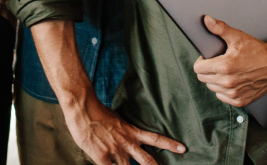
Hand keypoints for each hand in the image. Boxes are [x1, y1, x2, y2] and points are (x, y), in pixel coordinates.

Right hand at [63, 94, 185, 164]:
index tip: (182, 149)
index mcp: (131, 132)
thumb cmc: (97, 111)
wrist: (84, 108)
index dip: (169, 144)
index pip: (155, 138)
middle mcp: (127, 143)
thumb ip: (123, 129)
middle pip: (147, 161)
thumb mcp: (116, 119)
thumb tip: (126, 133)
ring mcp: (115, 152)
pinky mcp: (102, 158)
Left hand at [192, 15, 266, 106]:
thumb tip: (207, 20)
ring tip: (226, 71)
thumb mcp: (238, 37)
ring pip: (212, 88)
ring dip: (215, 80)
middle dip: (207, 70)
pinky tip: (232, 81)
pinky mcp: (240, 101)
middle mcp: (227, 82)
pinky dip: (224, 90)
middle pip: (203, 79)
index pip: (198, 69)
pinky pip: (222, 97)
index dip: (201, 61)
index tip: (208, 58)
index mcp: (224, 66)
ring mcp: (234, 93)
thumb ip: (220, 28)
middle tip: (218, 62)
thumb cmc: (257, 50)